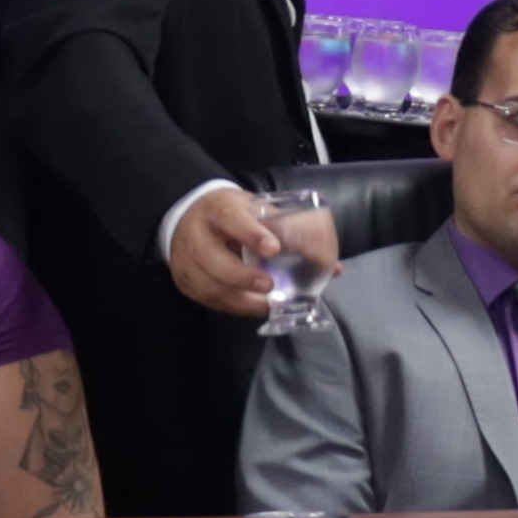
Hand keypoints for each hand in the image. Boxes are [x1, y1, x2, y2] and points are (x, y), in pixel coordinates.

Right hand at [166, 184, 321, 317]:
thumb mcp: (257, 210)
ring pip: (208, 284)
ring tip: (267, 305)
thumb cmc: (235, 214)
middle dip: (242, 276)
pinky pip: (207, 298)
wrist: (192, 215)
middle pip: (211, 258)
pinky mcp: (185, 279)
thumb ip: (291, 233)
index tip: (274, 248)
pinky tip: (253, 308)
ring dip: (240, 299)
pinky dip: (233, 306)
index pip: (231, 219)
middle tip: (270, 285)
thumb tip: (332, 266)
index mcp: (219, 209)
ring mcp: (186, 259)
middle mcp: (197, 234)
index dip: (251, 234)